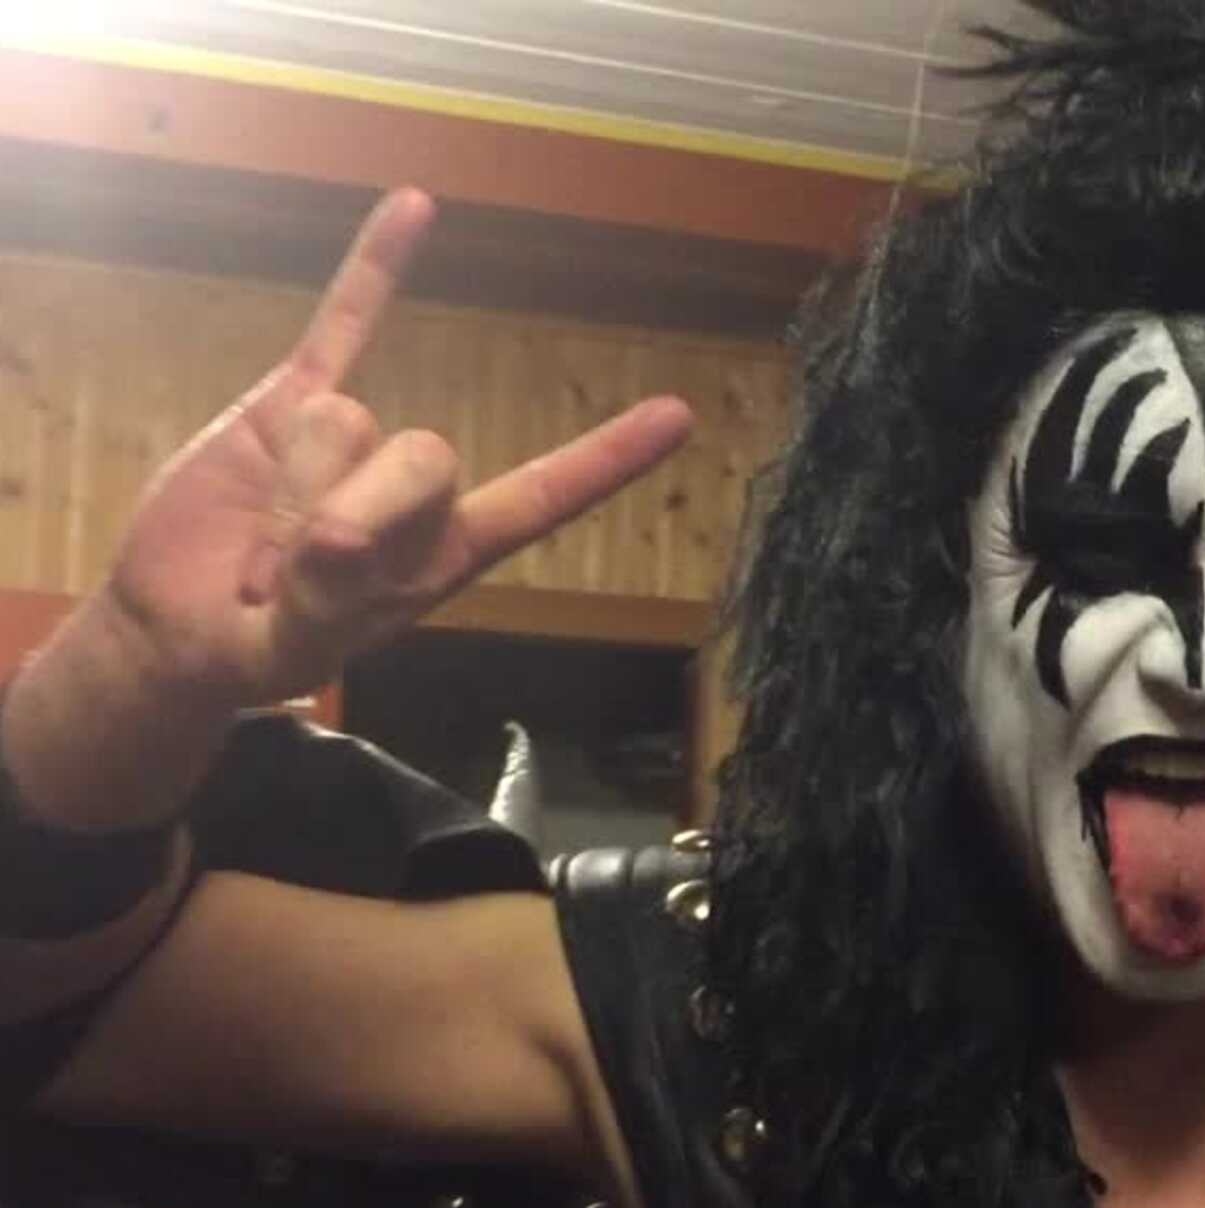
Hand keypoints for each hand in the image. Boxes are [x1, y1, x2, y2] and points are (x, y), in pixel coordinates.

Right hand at [102, 188, 692, 704]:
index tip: (677, 416)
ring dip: (288, 489)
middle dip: (345, 511)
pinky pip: (342, 326)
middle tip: (286, 581)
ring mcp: (358, 442)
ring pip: (346, 419)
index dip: (604, 461)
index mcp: (447, 556)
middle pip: (423, 454)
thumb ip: (320, 602)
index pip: (542, 498)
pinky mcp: (292, 405)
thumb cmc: (253, 649)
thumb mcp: (289, 651)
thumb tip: (335, 536)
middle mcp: (419, 491)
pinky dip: (375, 270)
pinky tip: (416, 207)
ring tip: (260, 551)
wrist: (175, 623)